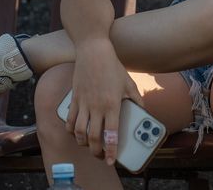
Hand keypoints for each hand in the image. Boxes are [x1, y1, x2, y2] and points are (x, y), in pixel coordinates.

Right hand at [65, 40, 143, 165]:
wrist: (93, 52)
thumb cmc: (112, 67)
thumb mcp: (129, 83)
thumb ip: (136, 100)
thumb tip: (142, 112)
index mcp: (112, 104)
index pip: (111, 134)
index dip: (111, 150)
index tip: (111, 160)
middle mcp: (96, 106)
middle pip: (92, 137)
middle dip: (96, 151)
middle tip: (101, 155)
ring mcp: (83, 103)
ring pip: (78, 132)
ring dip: (82, 143)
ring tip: (88, 145)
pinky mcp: (74, 99)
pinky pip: (69, 120)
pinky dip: (71, 130)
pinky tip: (75, 133)